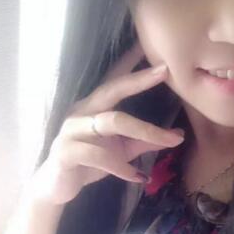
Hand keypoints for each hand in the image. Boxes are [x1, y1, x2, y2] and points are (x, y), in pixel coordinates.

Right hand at [30, 42, 184, 205]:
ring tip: (170, 141)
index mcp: (95, 107)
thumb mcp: (121, 151)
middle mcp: (82, 112)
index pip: (114, 79)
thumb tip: (177, 136)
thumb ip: (144, 141)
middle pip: (112, 90)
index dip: (130, 61)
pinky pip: (99, 155)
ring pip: (113, 122)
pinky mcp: (66, 152)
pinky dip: (121, 166)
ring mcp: (72, 130)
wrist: (55, 188)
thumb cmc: (89, 164)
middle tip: (164, 70)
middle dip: (139, 79)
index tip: (149, 45)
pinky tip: (136, 177)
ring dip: (145, 131)